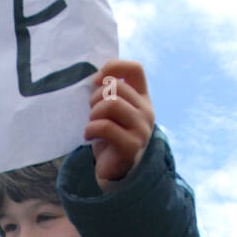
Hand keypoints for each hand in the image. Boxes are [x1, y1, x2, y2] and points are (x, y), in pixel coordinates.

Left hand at [84, 60, 154, 188]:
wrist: (114, 169)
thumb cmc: (110, 135)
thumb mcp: (110, 109)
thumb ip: (108, 91)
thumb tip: (97, 77)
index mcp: (143, 98)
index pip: (135, 69)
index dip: (114, 67)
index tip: (96, 80)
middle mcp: (147, 111)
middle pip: (116, 87)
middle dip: (96, 97)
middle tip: (92, 112)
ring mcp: (142, 129)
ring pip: (111, 104)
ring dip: (94, 113)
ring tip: (92, 124)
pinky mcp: (132, 145)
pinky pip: (105, 127)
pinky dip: (90, 129)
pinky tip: (89, 136)